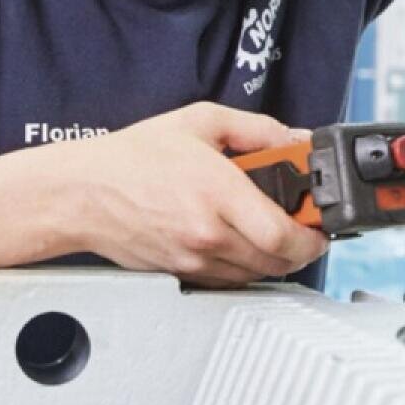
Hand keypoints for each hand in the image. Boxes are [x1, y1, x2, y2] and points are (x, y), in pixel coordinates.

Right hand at [57, 102, 330, 287]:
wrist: (82, 193)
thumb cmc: (133, 158)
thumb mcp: (200, 122)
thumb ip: (256, 129)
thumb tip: (295, 138)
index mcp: (219, 192)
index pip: (284, 235)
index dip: (314, 237)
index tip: (321, 225)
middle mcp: (209, 233)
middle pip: (278, 262)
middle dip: (302, 249)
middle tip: (305, 229)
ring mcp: (195, 258)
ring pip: (256, 275)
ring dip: (275, 259)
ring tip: (273, 234)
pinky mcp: (182, 273)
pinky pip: (230, 282)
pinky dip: (246, 269)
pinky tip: (242, 245)